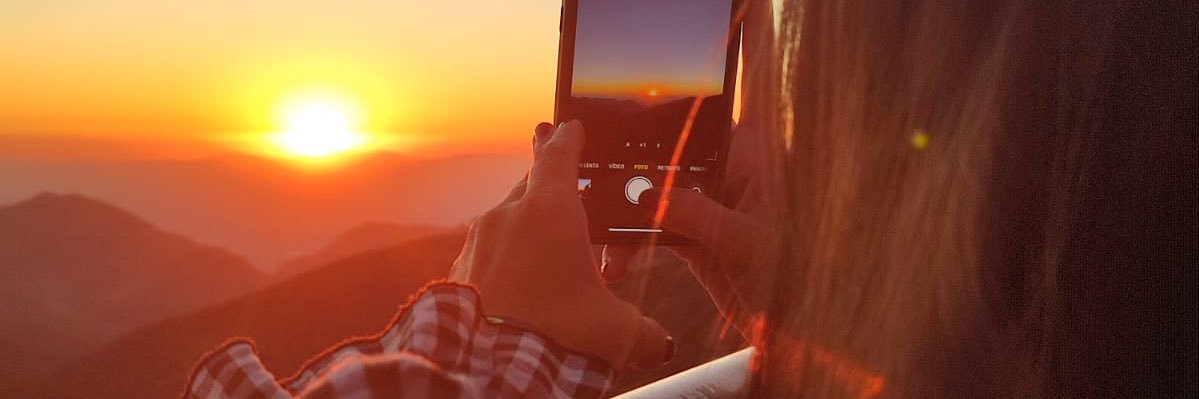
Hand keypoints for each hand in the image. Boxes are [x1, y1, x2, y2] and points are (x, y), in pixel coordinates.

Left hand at [449, 121, 673, 369]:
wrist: (486, 368)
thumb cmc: (554, 337)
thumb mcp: (616, 333)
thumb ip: (645, 332)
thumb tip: (660, 344)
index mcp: (550, 211)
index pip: (559, 155)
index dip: (568, 138)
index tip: (570, 126)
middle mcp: (509, 216)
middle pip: (532, 185)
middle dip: (550, 187)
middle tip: (563, 189)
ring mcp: (478, 241)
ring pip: (508, 219)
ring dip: (527, 228)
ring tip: (548, 255)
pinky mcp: (458, 269)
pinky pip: (487, 251)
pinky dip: (505, 258)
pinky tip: (518, 285)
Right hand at [600, 0, 782, 336]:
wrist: (799, 322)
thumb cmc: (794, 272)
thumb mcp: (744, 240)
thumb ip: (698, 215)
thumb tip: (649, 194)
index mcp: (746, 156)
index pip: (692, 126)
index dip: (652, 128)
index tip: (614, 140)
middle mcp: (723, 173)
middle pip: (664, 160)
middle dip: (628, 178)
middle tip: (590, 195)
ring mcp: (706, 203)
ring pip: (652, 196)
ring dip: (623, 218)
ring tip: (601, 243)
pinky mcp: (693, 234)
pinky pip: (651, 228)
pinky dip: (629, 242)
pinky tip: (613, 260)